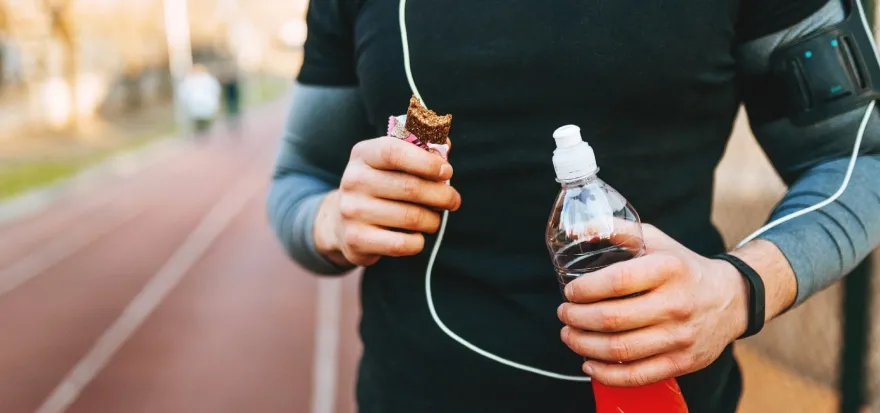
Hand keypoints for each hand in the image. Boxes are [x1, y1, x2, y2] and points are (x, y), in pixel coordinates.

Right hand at [314, 136, 459, 267]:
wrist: (343, 223)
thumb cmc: (381, 187)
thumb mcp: (392, 163)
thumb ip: (420, 150)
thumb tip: (446, 145)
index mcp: (363, 154)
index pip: (394, 152)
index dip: (426, 162)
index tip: (447, 171)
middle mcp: (353, 180)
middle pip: (410, 187)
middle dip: (442, 195)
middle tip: (453, 200)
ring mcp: (352, 211)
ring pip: (411, 217)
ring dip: (432, 220)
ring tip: (433, 219)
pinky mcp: (356, 239)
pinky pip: (401, 243)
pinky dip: (417, 242)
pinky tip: (417, 236)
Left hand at [557, 224, 748, 386]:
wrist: (732, 299)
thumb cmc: (683, 267)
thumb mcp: (657, 240)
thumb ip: (619, 231)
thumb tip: (578, 230)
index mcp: (668, 269)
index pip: (616, 282)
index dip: (585, 290)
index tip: (569, 292)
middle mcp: (676, 304)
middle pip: (612, 319)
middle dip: (577, 318)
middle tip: (564, 314)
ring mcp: (680, 337)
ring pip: (620, 350)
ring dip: (584, 345)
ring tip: (569, 336)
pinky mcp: (682, 362)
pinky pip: (637, 375)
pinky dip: (607, 374)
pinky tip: (589, 364)